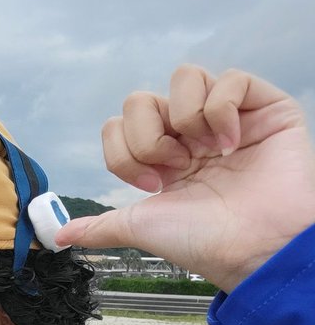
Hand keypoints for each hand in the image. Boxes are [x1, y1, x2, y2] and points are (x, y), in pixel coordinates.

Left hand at [56, 65, 314, 289]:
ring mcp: (227, 117)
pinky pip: (230, 78)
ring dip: (185, 119)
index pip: (118, 125)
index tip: (153, 184)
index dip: (125, 153)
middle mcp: (189, 134)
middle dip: (149, 138)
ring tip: (206, 153)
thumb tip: (58, 235)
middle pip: (140, 100)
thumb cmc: (204, 240)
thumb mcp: (139, 228)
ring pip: (183, 77)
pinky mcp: (265, 107)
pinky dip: (222, 110)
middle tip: (177, 168)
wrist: (253, 247)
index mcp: (161, 158)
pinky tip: (232, 143)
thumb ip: (99, 226)